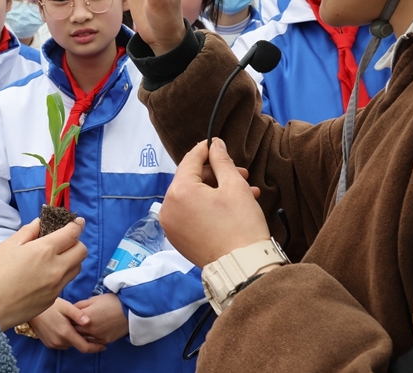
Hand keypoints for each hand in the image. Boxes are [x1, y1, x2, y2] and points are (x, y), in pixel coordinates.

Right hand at [0, 218, 86, 330]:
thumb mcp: (8, 246)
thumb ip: (28, 232)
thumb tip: (40, 223)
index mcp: (44, 250)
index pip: (72, 234)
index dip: (77, 225)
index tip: (78, 221)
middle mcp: (56, 268)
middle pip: (82, 251)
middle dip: (76, 242)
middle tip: (65, 241)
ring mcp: (56, 286)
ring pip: (77, 268)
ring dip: (72, 259)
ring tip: (57, 257)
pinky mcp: (52, 300)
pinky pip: (65, 283)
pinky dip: (61, 275)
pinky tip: (45, 275)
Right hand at [29, 298, 105, 352]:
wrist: (30, 309)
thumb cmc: (49, 305)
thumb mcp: (65, 306)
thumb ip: (78, 314)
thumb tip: (89, 321)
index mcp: (65, 333)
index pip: (84, 347)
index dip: (96, 348)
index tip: (104, 345)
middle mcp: (59, 342)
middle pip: (78, 345)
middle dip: (86, 340)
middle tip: (93, 332)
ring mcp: (53, 344)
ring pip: (70, 345)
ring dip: (76, 339)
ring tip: (79, 328)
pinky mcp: (48, 343)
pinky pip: (62, 344)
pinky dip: (68, 339)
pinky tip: (68, 329)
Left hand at [74, 293, 128, 344]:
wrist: (130, 309)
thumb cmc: (111, 301)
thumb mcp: (94, 299)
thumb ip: (80, 305)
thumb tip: (72, 310)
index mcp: (84, 317)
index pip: (70, 322)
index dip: (69, 320)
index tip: (69, 318)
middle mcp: (89, 330)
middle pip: (75, 332)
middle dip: (74, 328)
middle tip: (75, 324)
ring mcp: (98, 337)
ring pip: (84, 339)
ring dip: (82, 335)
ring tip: (84, 329)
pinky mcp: (106, 341)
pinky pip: (94, 343)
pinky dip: (91, 339)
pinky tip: (93, 333)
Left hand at [160, 138, 268, 267]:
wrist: (243, 268)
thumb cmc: (241, 227)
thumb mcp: (234, 186)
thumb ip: (222, 161)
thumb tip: (215, 144)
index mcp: (179, 192)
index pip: (189, 161)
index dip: (205, 150)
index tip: (217, 144)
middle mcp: (168, 208)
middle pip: (191, 179)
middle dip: (217, 174)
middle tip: (240, 174)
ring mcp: (171, 225)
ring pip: (192, 197)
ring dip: (216, 191)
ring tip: (244, 192)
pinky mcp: (177, 238)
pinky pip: (190, 213)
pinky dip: (206, 207)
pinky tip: (231, 206)